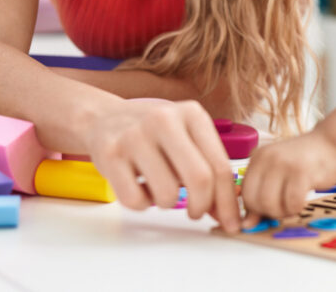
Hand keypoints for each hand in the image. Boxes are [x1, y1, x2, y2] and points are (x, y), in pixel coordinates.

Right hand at [83, 98, 239, 231]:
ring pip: (167, 194)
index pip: (220, 165)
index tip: (230, 221)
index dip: (227, 200)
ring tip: (160, 187)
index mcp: (191, 114)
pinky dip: (142, 203)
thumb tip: (225, 212)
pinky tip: (139, 186)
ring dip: (167, 203)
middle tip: (196, 212)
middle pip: (199, 179)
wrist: (104, 118)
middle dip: (202, 206)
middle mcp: (164, 120)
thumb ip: (208, 168)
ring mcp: (135, 136)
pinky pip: (135, 200)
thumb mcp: (187, 137)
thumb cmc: (153, 133)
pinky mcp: (110, 154)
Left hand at [241, 130, 335, 227]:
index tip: (268, 211)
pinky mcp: (302, 172)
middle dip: (269, 213)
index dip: (254, 209)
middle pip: (254, 202)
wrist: (333, 141)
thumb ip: (261, 194)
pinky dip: (296, 208)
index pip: (244, 194)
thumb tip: (246, 224)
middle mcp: (267, 159)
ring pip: (270, 205)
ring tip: (293, 203)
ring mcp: (284, 164)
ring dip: (283, 212)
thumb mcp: (277, 172)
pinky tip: (302, 199)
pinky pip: (291, 203)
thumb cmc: (305, 160)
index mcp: (258, 158)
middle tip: (284, 207)